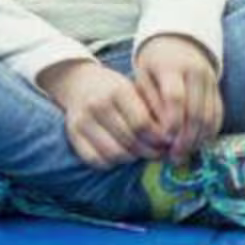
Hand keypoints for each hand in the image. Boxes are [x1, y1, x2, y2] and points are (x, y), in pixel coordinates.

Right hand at [38, 59, 164, 167]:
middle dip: (150, 152)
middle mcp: (97, 104)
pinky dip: (111, 162)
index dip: (159, 138)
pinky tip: (120, 154)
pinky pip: (96, 160)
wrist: (79, 82)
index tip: (169, 142)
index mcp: (117, 90)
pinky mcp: (72, 134)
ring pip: (114, 154)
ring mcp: (82, 120)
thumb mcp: (133, 90)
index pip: (143, 124)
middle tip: (160, 153)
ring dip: (132, 158)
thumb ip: (151, 111)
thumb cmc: (114, 89)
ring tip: (141, 154)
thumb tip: (171, 141)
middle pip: (130, 141)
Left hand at [135, 35, 222, 163]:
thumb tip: (159, 134)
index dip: (171, 122)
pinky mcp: (218, 88)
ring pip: (210, 117)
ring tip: (183, 155)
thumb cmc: (154, 62)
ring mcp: (211, 80)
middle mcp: (196, 72)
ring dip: (198, 140)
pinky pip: (218, 115)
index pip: (175, 97)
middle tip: (174, 157)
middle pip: (196, 112)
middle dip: (185, 139)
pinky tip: (197, 145)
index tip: (163, 141)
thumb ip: (150, 102)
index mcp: (172, 66)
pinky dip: (209, 133)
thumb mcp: (144, 75)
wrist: (179, 40)